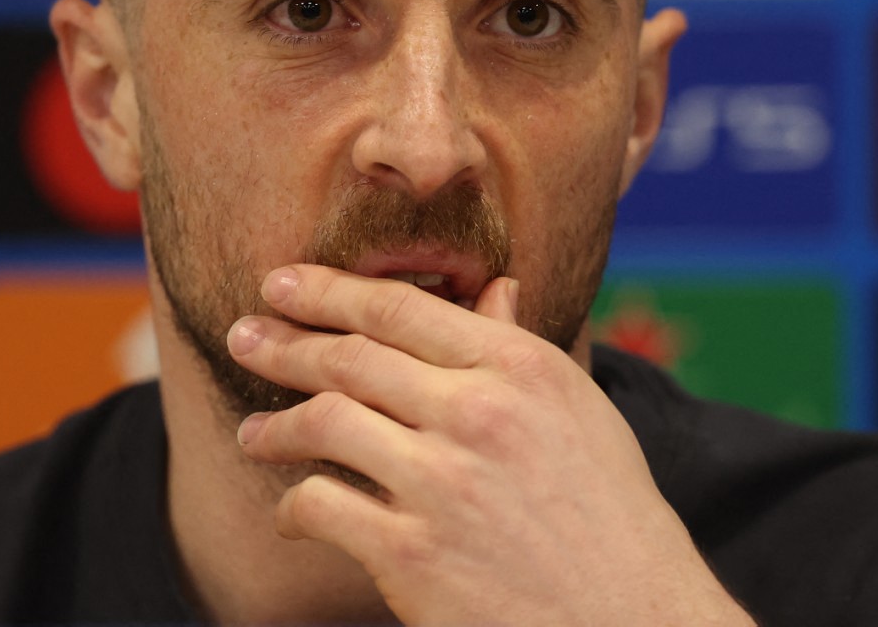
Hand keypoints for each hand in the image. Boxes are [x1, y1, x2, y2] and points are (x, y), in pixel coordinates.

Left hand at [224, 264, 755, 625]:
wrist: (635, 618)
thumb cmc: (608, 513)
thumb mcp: (578, 412)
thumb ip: (521, 348)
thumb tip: (495, 287)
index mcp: (519, 366)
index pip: (398, 308)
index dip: (327, 290)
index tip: (281, 284)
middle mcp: (478, 412)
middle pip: (350, 357)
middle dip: (283, 343)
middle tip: (242, 337)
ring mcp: (442, 482)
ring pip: (324, 423)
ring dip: (275, 426)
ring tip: (253, 434)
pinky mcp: (413, 554)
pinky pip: (322, 506)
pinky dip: (295, 506)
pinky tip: (293, 512)